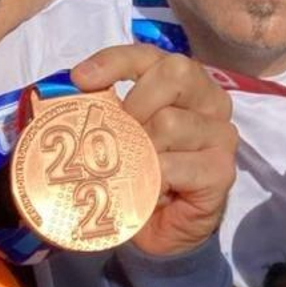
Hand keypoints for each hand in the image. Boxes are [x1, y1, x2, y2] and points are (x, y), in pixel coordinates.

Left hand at [71, 43, 237, 258]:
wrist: (164, 230)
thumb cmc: (142, 174)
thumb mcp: (120, 135)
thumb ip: (104, 111)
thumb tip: (63, 95)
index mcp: (185, 85)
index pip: (150, 55)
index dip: (114, 61)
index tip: (81, 79)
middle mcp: (211, 101)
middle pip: (174, 73)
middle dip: (135, 102)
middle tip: (118, 136)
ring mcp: (221, 135)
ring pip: (170, 122)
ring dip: (141, 151)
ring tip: (135, 172)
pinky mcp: (222, 169)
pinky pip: (174, 164)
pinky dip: (152, 180)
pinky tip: (151, 192)